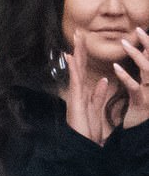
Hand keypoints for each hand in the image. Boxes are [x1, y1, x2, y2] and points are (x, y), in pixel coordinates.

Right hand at [64, 30, 109, 144]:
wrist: (82, 144)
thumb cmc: (88, 130)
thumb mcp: (97, 109)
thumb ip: (100, 95)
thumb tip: (105, 80)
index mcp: (85, 92)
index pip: (85, 69)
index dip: (85, 55)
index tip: (84, 40)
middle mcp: (78, 91)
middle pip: (79, 65)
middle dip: (79, 48)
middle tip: (78, 32)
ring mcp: (75, 94)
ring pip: (76, 69)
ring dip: (76, 53)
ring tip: (76, 37)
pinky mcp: (75, 99)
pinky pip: (75, 80)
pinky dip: (73, 68)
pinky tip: (72, 56)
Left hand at [116, 27, 148, 128]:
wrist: (141, 133)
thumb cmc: (141, 109)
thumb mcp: (145, 88)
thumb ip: (145, 71)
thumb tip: (144, 52)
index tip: (143, 30)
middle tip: (139, 30)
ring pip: (147, 70)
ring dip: (136, 55)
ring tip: (124, 43)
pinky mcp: (142, 102)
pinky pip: (134, 87)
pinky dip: (125, 76)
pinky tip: (115, 68)